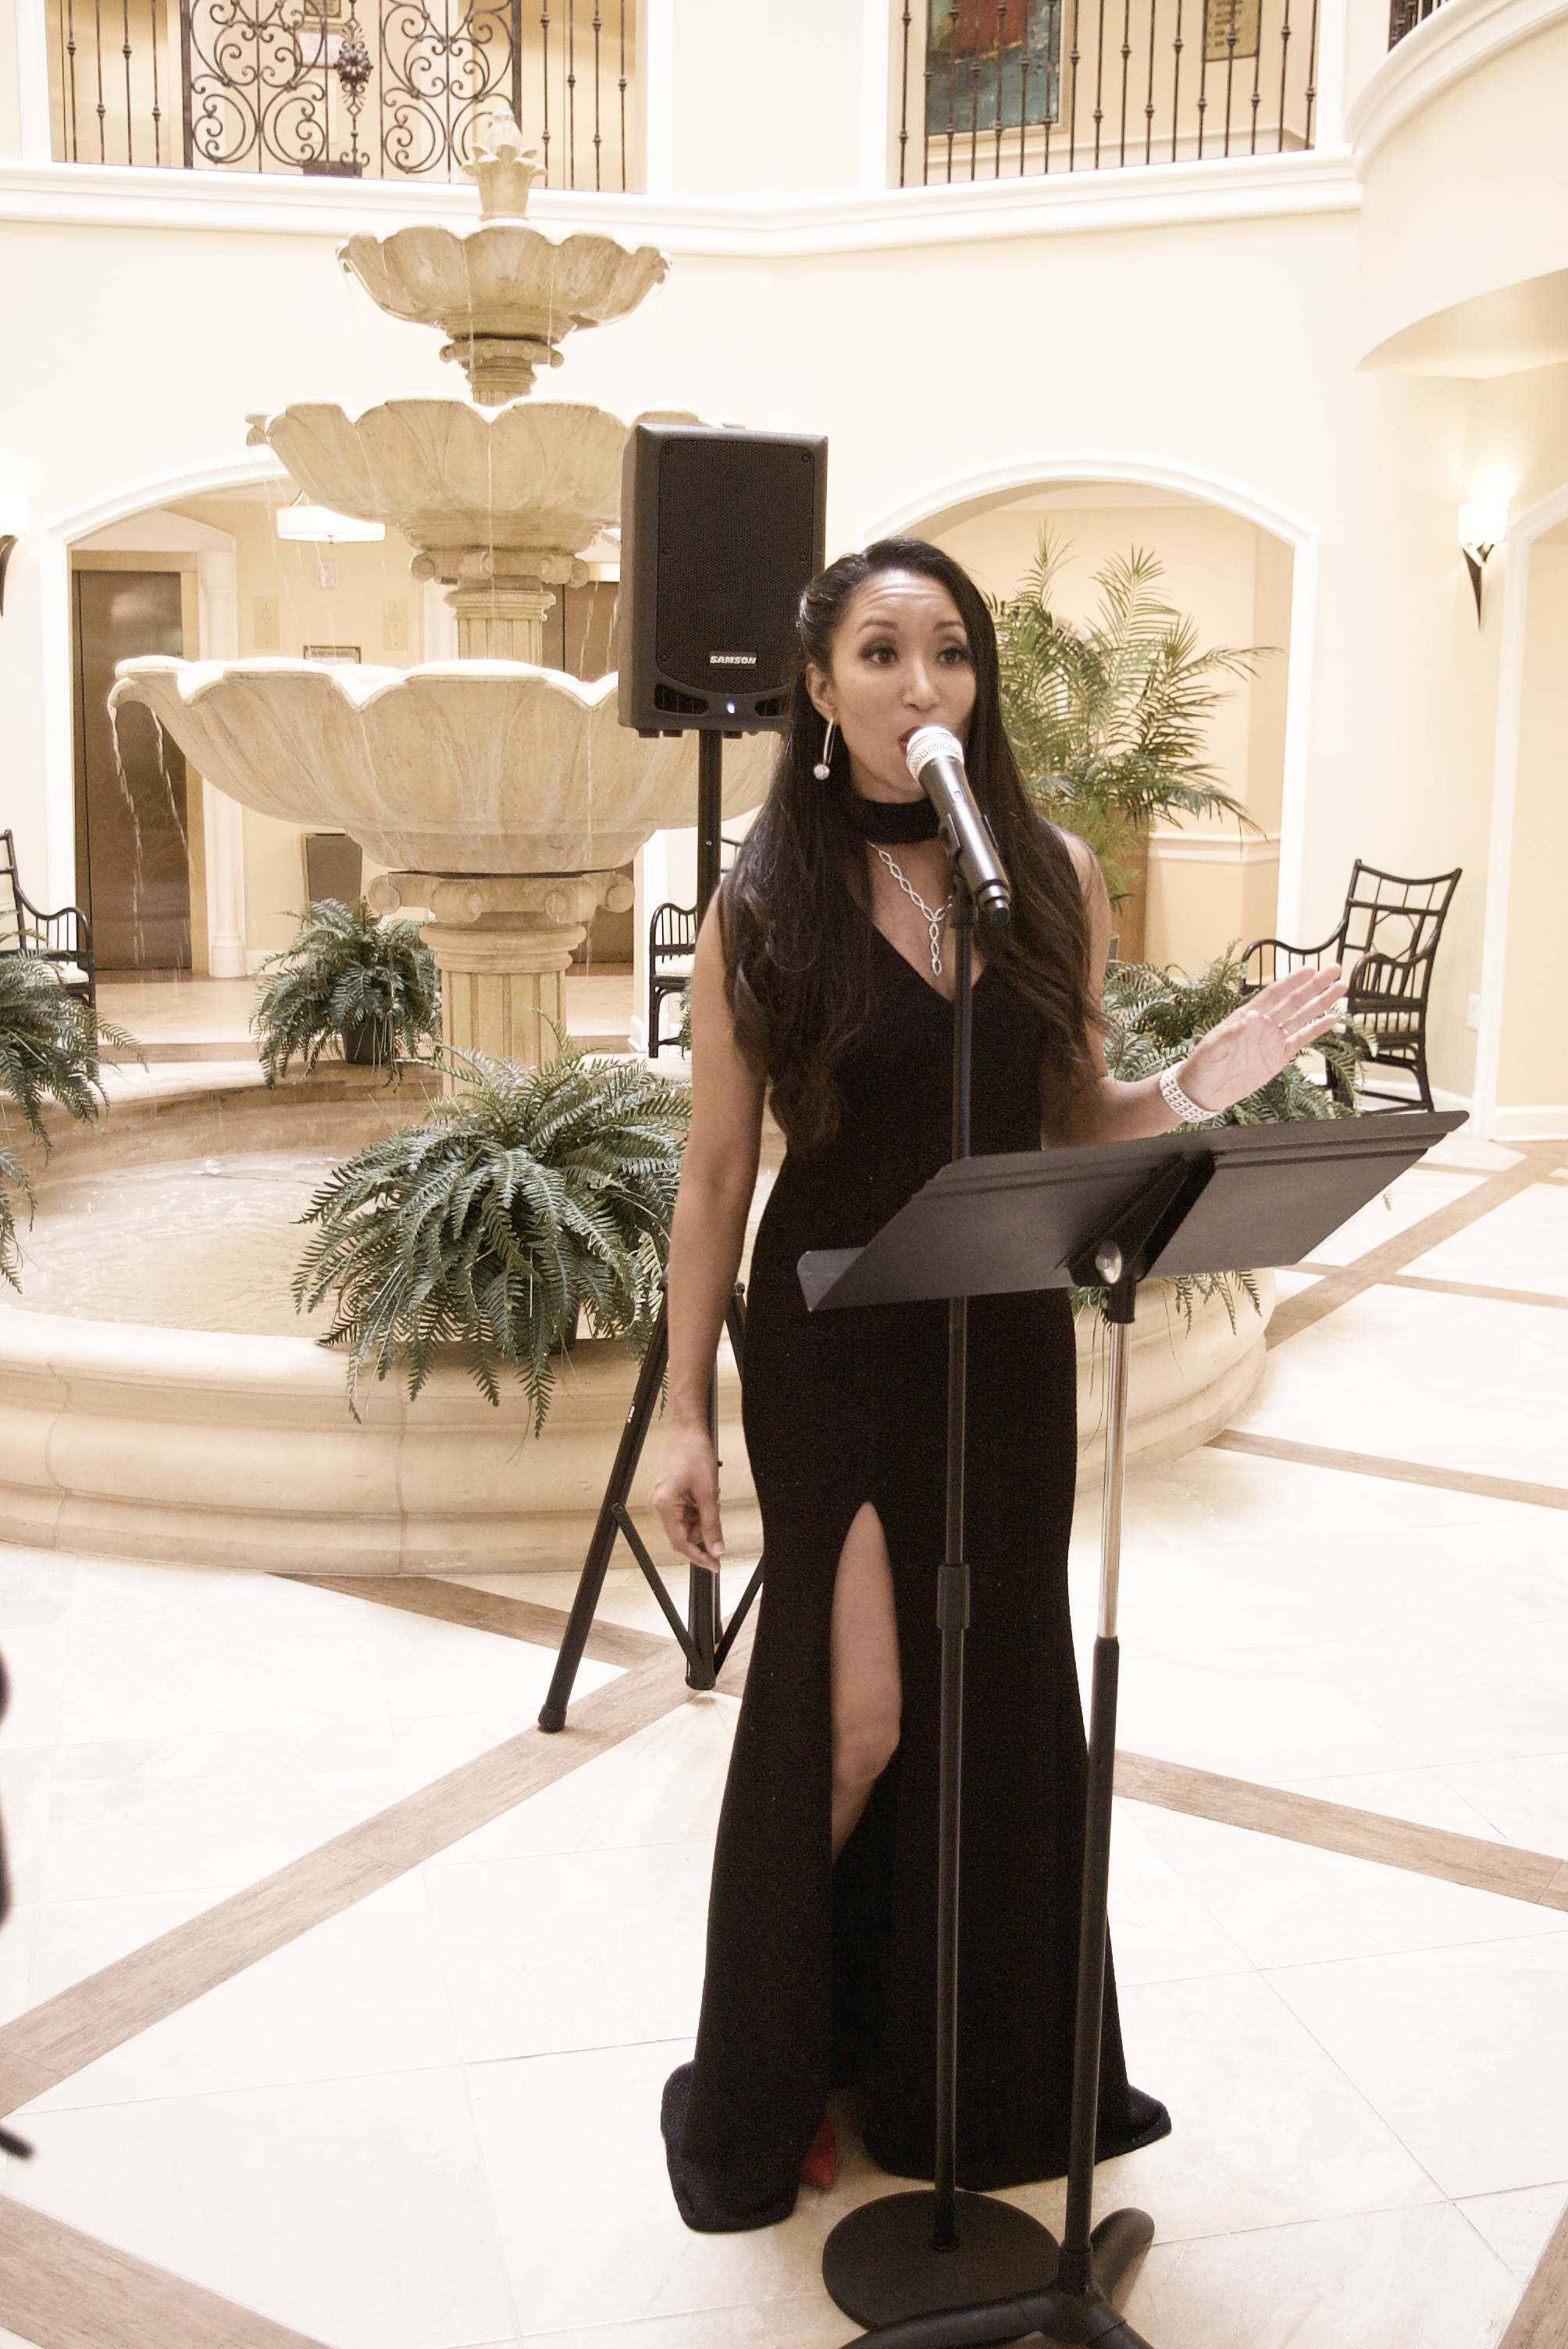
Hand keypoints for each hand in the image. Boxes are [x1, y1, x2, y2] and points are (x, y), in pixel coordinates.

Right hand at [652, 1420, 724, 1573]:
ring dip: (702, 1516)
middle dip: (704, 1528)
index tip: (716, 1566)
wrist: (687, 1430)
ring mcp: (662, 1500)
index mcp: (664, 1508)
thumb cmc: (693, 1454)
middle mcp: (658, 1506)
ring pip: (687, 1522)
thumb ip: (712, 1524)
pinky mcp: (667, 1494)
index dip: (700, 1557)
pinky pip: (685, 1511)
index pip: (681, 1544)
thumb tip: (716, 1549)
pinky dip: (698, 1507)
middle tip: (716, 1510)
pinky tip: (705, 1492)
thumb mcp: (708, 1493)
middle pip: (684, 1533)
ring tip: (710, 1495)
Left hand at [1181, 962, 1347, 1114]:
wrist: (1202, 1093)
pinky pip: (1301, 1040)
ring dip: (1320, 1002)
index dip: (1292, 981)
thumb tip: (1254, 1016)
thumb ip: (1233, 1033)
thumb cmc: (1202, 1066)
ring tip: (1340, 988)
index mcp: (1246, 1017)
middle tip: (1333, 969)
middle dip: (1314, 985)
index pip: (1274, 994)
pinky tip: (1331, 1019)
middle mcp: (1262, 1025)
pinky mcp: (1278, 1058)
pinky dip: (1316, 1030)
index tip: (1310, 969)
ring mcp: (1272, 1040)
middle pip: (1294, 1000)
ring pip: (1302, 1016)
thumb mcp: (1213, 1048)